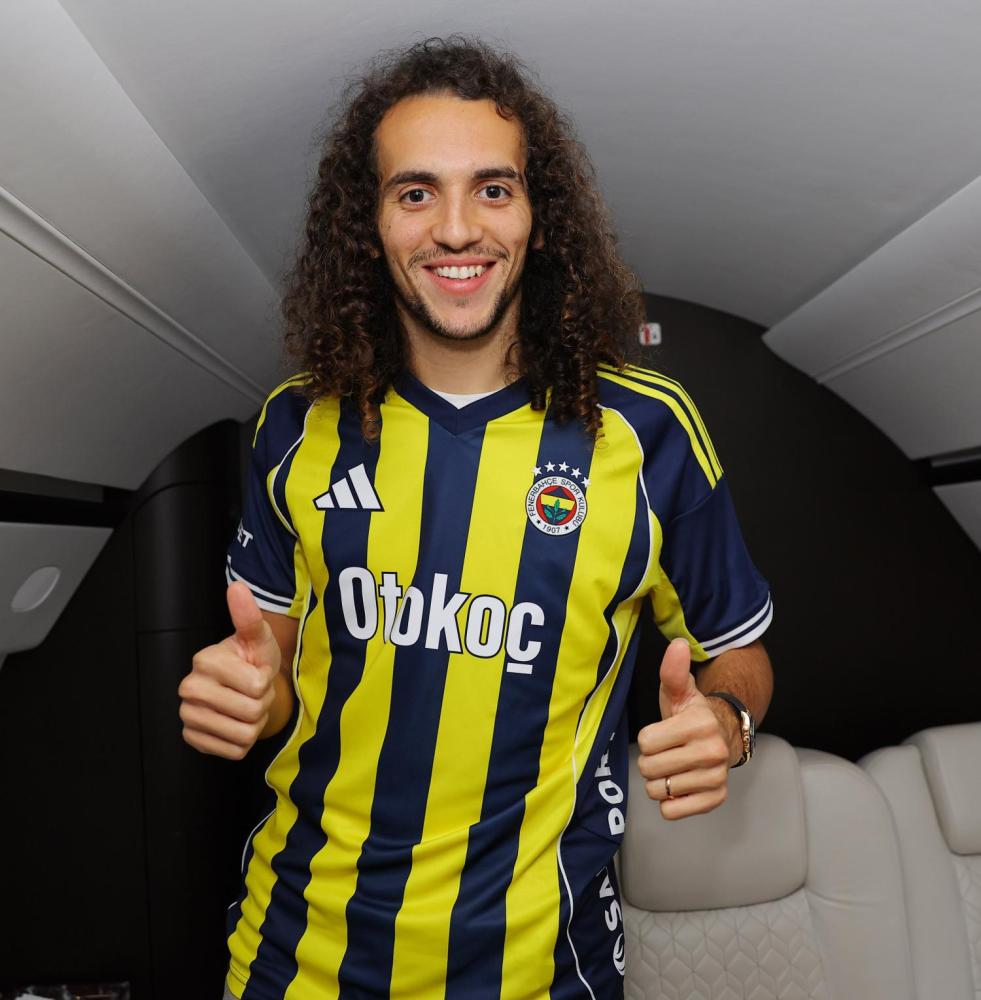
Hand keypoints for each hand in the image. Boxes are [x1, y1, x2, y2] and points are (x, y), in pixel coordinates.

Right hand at [178, 582, 281, 758]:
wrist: (246, 689)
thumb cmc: (253, 660)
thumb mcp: (258, 637)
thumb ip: (249, 616)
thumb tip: (237, 587)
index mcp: (204, 660)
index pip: (257, 685)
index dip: (266, 682)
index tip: (257, 673)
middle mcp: (189, 688)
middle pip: (251, 712)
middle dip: (262, 705)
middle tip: (253, 693)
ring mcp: (188, 716)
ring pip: (244, 734)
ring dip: (254, 724)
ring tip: (246, 706)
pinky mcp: (193, 739)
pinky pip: (234, 752)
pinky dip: (243, 742)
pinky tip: (236, 724)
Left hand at [636, 637, 734, 819]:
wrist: (725, 737)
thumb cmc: (692, 715)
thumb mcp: (679, 692)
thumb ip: (673, 671)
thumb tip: (678, 644)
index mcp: (699, 724)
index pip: (646, 742)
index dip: (649, 738)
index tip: (663, 734)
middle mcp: (712, 752)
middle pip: (649, 768)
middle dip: (651, 761)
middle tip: (667, 751)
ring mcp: (715, 778)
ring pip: (658, 791)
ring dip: (660, 781)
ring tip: (675, 767)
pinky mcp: (716, 799)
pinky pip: (672, 811)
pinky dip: (670, 802)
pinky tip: (681, 784)